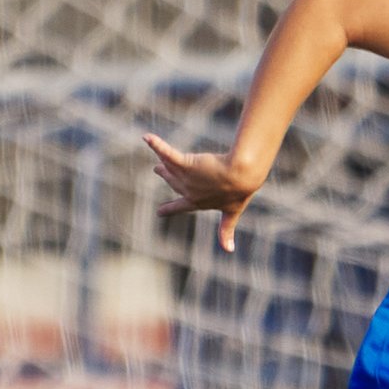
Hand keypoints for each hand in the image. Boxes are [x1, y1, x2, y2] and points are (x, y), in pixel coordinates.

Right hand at [145, 134, 264, 251]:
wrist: (241, 175)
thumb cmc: (241, 191)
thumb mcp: (233, 212)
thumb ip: (226, 229)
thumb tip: (230, 251)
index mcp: (199, 202)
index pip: (182, 206)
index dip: (170, 209)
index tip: (159, 212)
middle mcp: (188, 191)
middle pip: (174, 182)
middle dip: (166, 175)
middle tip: (157, 169)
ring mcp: (186, 177)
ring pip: (170, 167)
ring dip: (163, 162)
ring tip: (157, 159)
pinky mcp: (186, 163)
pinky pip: (167, 153)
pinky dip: (156, 145)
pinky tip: (147, 137)